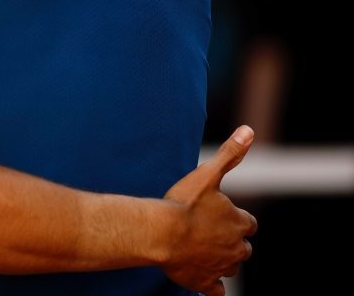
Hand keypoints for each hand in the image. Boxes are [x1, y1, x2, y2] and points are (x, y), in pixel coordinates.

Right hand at [160, 126, 257, 295]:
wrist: (160, 233)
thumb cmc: (182, 204)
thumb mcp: (207, 174)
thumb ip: (230, 154)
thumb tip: (248, 130)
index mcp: (238, 222)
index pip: (249, 224)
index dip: (238, 220)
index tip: (225, 216)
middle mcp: (235, 247)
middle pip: (243, 248)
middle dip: (232, 242)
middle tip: (211, 234)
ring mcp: (221, 266)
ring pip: (232, 267)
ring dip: (223, 261)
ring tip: (204, 252)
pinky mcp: (204, 282)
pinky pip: (217, 291)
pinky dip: (213, 287)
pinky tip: (205, 280)